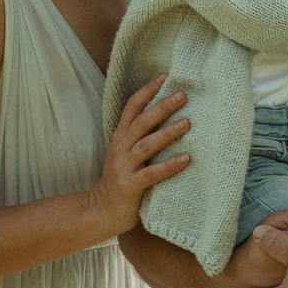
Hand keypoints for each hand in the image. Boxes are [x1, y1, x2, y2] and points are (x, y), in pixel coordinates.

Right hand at [90, 75, 190, 235]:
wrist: (100, 211)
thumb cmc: (121, 180)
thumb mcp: (125, 154)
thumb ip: (140, 137)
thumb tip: (170, 116)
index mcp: (119, 137)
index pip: (131, 107)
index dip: (147, 90)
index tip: (165, 76)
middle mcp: (119, 148)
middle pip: (141, 122)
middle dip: (161, 106)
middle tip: (182, 94)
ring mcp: (123, 167)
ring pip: (146, 145)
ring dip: (167, 133)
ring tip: (187, 123)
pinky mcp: (129, 186)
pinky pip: (152, 174)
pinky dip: (169, 165)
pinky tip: (186, 159)